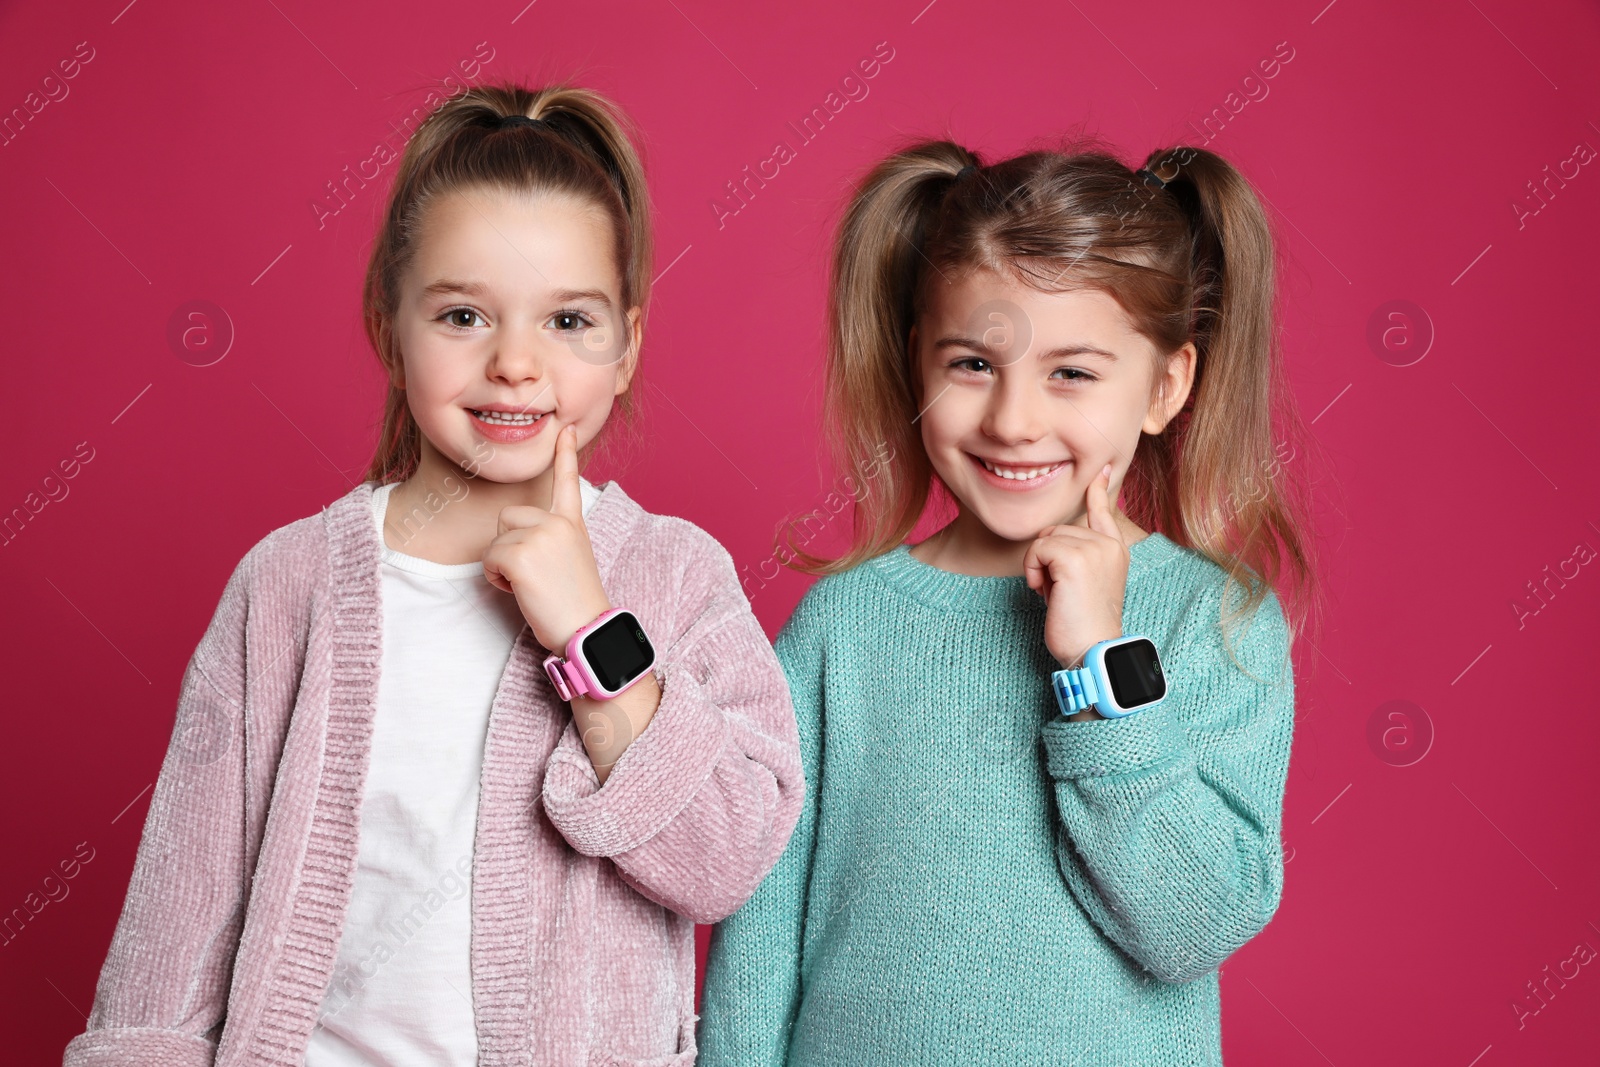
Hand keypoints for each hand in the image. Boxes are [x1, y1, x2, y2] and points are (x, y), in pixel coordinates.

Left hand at [481, 423, 611, 653]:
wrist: (587, 631)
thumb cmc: (576, 603)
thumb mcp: (572, 559)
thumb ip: (554, 538)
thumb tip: (526, 535)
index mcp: (573, 524)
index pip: (567, 481)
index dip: (566, 453)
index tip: (566, 428)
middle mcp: (558, 523)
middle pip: (509, 517)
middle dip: (509, 545)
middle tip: (535, 574)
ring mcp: (541, 536)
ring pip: (497, 540)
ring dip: (503, 566)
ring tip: (531, 585)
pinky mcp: (522, 554)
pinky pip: (490, 559)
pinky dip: (498, 579)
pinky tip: (521, 591)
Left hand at [1023, 462, 1128, 705]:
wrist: (1092, 650)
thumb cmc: (1082, 623)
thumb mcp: (1084, 582)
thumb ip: (1077, 557)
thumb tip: (1053, 540)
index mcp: (1115, 549)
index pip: (1102, 511)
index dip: (1097, 490)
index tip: (1099, 469)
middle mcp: (1108, 544)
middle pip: (1056, 530)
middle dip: (1047, 559)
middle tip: (1059, 590)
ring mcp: (1094, 549)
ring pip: (1044, 540)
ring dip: (1038, 567)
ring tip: (1055, 593)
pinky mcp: (1075, 559)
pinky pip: (1037, 550)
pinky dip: (1032, 571)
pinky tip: (1043, 592)